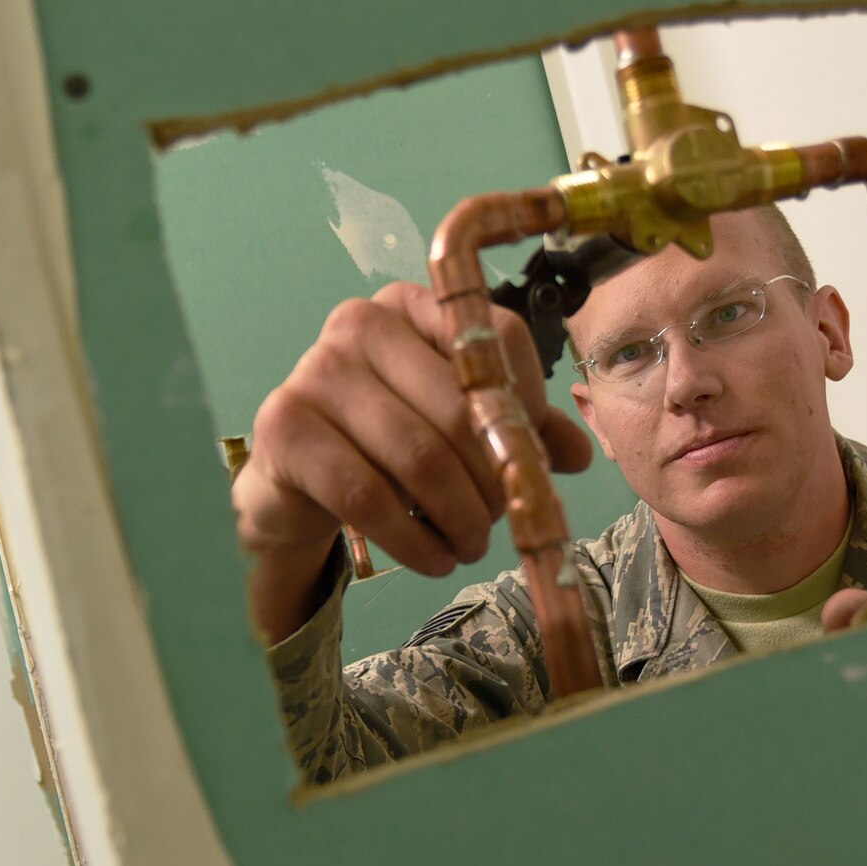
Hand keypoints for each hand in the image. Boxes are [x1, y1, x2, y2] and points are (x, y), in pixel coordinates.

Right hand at [233, 281, 595, 641]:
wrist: (294, 482)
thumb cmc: (382, 445)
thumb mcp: (452, 428)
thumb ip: (514, 428)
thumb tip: (582, 454)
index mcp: (412, 307)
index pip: (494, 339)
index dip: (527, 407)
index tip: (531, 459)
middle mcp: (360, 324)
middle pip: (459, 408)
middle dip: (493, 479)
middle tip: (499, 521)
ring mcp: (315, 371)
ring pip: (418, 457)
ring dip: (461, 518)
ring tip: (470, 545)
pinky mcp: (284, 428)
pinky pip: (368, 497)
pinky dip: (414, 541)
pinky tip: (434, 559)